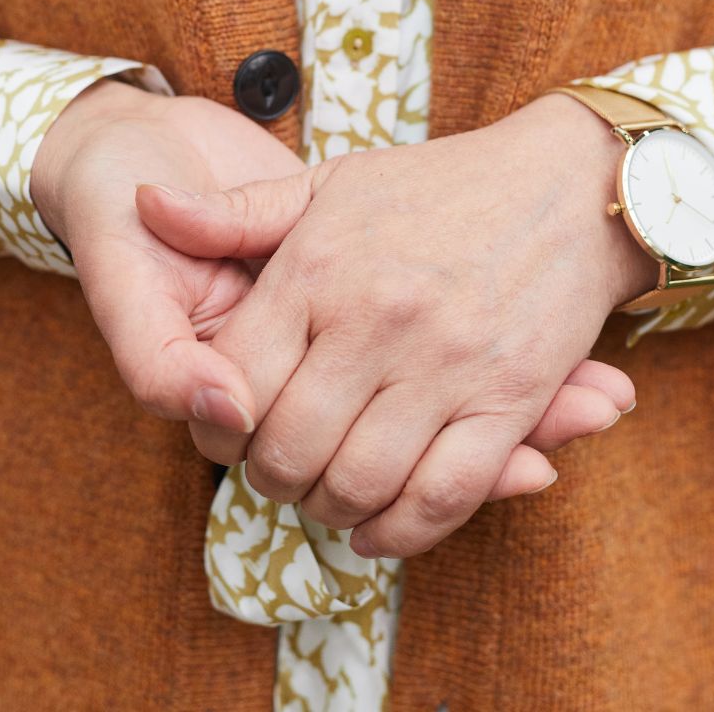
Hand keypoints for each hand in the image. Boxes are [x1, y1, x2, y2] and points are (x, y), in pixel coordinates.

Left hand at [136, 93, 651, 556]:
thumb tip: (145, 204)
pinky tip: (379, 527)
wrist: (568, 184)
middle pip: (290, 449)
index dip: (221, 426)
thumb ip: (234, 213)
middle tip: (280, 471)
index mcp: (319, 269)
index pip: (237, 383)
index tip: (233, 430)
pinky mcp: (508, 399)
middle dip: (273, 478)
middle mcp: (376, 319)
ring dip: (333, 508)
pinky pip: (443, 494)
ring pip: (361, 481)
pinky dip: (403, 530)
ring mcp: (445, 363)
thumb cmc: (437, 186)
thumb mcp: (328, 182)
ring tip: (328, 494)